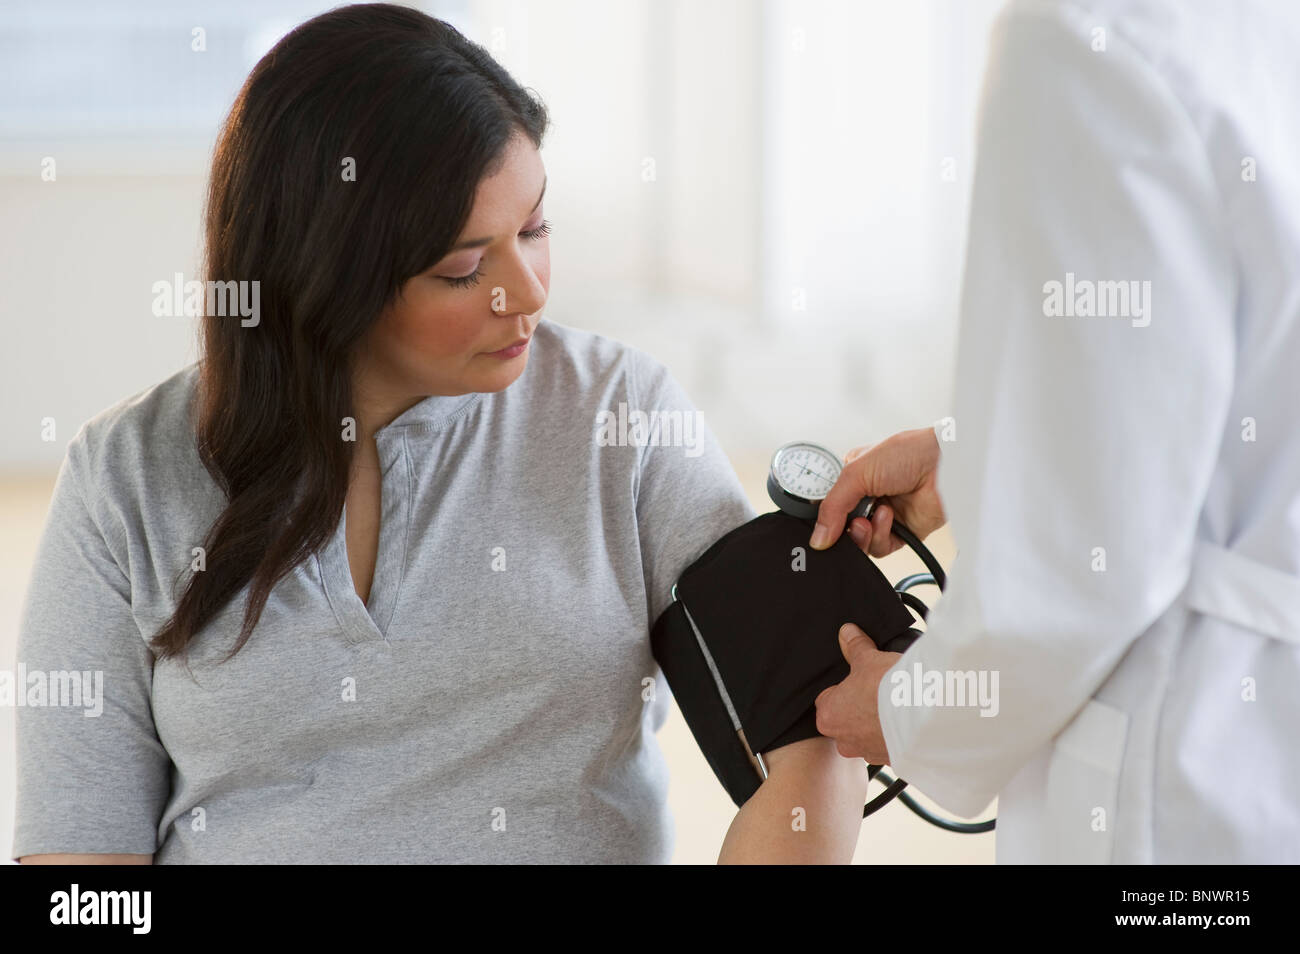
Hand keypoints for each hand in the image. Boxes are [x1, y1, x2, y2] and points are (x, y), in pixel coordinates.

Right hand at [809, 427, 946, 556]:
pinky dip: (879, 536)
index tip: (816, 522)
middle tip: (846, 523)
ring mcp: (884, 515)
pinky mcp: (901, 532)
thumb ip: (832, 506)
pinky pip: (880, 547)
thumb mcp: (857, 472)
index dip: (822, 515)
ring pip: (859, 541)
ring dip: (861, 533)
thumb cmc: (908, 453)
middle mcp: (868, 497)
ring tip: (866, 520)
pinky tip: (887, 518)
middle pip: (841, 526)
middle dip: (841, 529)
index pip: (828, 504)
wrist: (945, 465)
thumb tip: (818, 537)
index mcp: (853, 477)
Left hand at [814, 623, 901, 764]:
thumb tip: (847, 632)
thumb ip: (855, 647)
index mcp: (828, 716)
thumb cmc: (888, 689)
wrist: (925, 716)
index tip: (860, 681)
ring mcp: (869, 754)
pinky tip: (908, 720)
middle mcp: (844, 740)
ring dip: (879, 724)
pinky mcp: (892, 761)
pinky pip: (889, 746)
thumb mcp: (868, 659)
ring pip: (868, 736)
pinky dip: (897, 736)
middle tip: (879, 691)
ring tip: (897, 704)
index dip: (844, 689)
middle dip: (861, 709)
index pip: (827, 700)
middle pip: (847, 720)